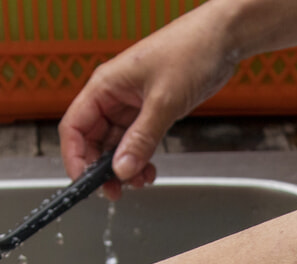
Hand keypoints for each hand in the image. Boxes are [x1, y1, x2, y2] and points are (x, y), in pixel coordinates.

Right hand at [59, 8, 238, 198]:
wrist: (222, 40)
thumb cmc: (190, 51)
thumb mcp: (163, 102)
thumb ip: (141, 139)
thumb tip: (121, 169)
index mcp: (105, 86)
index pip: (74, 128)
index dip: (75, 158)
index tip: (85, 183)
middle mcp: (114, 96)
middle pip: (92, 141)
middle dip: (101, 169)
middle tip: (115, 191)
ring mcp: (131, 105)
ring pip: (116, 145)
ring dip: (124, 167)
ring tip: (139, 181)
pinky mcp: (150, 111)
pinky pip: (136, 142)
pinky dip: (140, 159)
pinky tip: (149, 170)